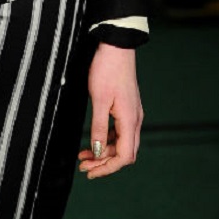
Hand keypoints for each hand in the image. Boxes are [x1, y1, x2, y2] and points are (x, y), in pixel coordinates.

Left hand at [77, 43, 142, 178]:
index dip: (108, 168)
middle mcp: (135, 119)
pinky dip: (107, 139)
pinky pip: (119, 131)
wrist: (117, 46)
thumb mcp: (99, 100)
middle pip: (124, 153)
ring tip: (84, 155)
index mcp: (130, 119)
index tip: (91, 172)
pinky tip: (93, 140)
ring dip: (104, 152)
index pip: (125, 156)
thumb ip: (99, 128)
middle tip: (83, 166)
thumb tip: (98, 152)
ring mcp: (132, 113)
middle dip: (104, 163)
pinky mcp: (127, 107)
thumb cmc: (107, 69)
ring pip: (121, 143)